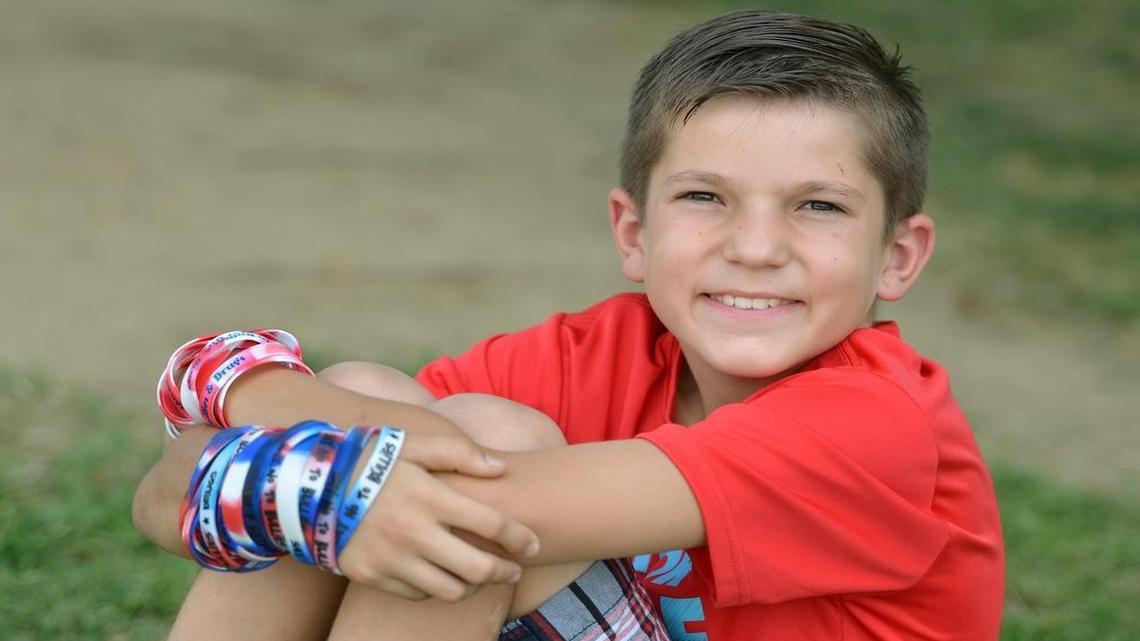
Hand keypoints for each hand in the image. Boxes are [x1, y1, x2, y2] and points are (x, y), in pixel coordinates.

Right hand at [338, 434, 538, 600]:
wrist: (308, 487)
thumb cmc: (370, 461)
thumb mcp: (412, 445)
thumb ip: (458, 452)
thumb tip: (500, 468)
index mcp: (428, 495)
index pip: (491, 523)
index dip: (520, 538)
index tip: (533, 545)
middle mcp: (412, 531)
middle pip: (477, 568)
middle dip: (504, 572)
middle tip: (514, 569)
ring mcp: (391, 558)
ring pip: (450, 590)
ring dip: (473, 585)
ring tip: (480, 575)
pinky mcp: (371, 576)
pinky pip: (417, 594)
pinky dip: (434, 587)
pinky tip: (440, 573)